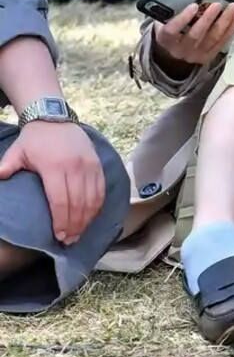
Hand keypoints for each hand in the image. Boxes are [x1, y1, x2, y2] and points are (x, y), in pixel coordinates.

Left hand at [0, 121, 104, 244]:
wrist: (54, 116)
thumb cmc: (34, 139)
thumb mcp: (17, 152)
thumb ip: (7, 167)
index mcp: (54, 166)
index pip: (60, 200)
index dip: (61, 221)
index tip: (59, 236)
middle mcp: (75, 166)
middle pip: (78, 203)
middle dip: (75, 226)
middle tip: (69, 240)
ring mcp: (89, 165)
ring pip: (92, 198)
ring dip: (87, 219)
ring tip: (79, 233)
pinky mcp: (97, 163)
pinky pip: (101, 189)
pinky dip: (97, 205)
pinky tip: (91, 216)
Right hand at [154, 2, 233, 67]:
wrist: (172, 53)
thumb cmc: (170, 29)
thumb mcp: (164, 21)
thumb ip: (171, 11)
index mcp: (165, 39)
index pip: (172, 30)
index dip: (183, 18)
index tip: (194, 6)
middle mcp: (179, 50)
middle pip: (195, 35)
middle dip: (208, 18)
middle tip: (217, 4)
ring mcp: (195, 55)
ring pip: (212, 39)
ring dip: (224, 22)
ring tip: (232, 8)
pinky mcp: (207, 57)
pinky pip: (221, 43)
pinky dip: (231, 29)